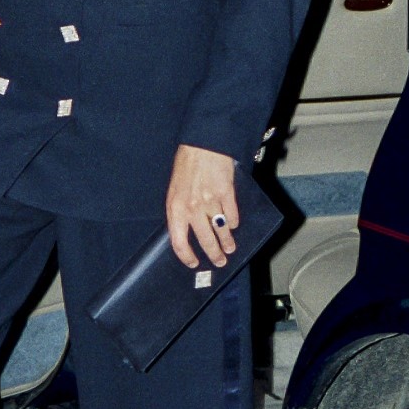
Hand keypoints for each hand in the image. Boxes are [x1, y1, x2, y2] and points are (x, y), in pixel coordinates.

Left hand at [165, 145, 238, 268]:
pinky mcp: (226, 194)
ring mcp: (210, 201)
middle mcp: (192, 208)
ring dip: (227, 243)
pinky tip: (233, 225)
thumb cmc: (186, 165)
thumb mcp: (174, 190)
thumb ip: (179, 210)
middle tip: (219, 261)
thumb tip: (186, 230)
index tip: (193, 263)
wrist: (202, 145)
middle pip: (205, 240)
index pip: (178, 242)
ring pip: (220, 230)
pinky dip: (233, 222)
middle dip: (214, 254)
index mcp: (175, 208)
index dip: (186, 256)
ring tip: (230, 249)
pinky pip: (232, 215)